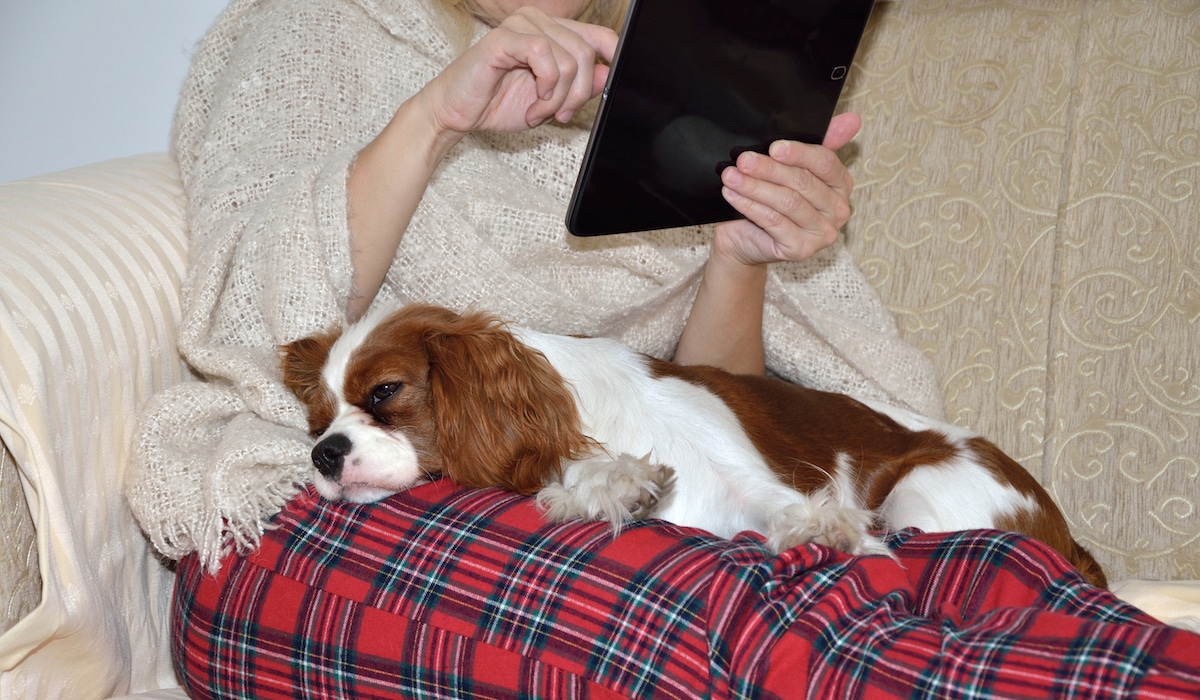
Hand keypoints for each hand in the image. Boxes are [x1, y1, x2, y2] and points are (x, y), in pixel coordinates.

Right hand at [417, 7, 617, 134]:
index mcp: (553, 32)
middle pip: (588, 53)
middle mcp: (539, 21)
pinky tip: (533, 103)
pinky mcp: (505, 37)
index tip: (613, 88)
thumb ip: (580, 86)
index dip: (614, 59)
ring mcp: (522, 25)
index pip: (600, 36)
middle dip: (579, 94)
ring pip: (569, 59)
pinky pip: (545, 56)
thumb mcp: (552, 101)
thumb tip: (610, 74)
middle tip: (560, 115)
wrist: (457, 113)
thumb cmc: (498, 103)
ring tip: (539, 112)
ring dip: (558, 98)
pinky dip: (546, 89)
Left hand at [713, 112, 860, 265]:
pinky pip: (774, 222)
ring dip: (755, 186)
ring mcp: (823, 233)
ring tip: (731, 176)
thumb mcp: (791, 166)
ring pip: (787, 202)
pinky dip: (750, 206)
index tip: (774, 147)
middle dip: (769, 169)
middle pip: (803, 182)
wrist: (746, 236)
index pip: (826, 163)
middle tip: (743, 159)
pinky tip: (733, 194)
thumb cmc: (771, 197)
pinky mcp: (802, 250)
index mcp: (841, 185)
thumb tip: (852, 118)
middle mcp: (838, 211)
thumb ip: (821, 142)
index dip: (799, 153)